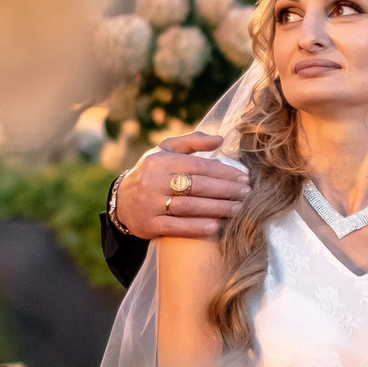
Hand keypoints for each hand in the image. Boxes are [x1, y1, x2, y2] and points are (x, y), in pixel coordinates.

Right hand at [111, 132, 251, 239]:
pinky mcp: (149, 224)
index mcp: (161, 161)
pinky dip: (197, 227)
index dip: (223, 172)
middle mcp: (154, 181)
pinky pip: (176, 226)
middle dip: (225, 190)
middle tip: (246, 193)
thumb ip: (193, 142)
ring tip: (237, 209)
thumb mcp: (166, 151)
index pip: (198, 166)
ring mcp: (151, 204)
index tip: (243, 177)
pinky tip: (215, 226)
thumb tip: (221, 139)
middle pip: (197, 186)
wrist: (121, 201)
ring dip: (217, 208)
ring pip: (189, 207)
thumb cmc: (152, 172)